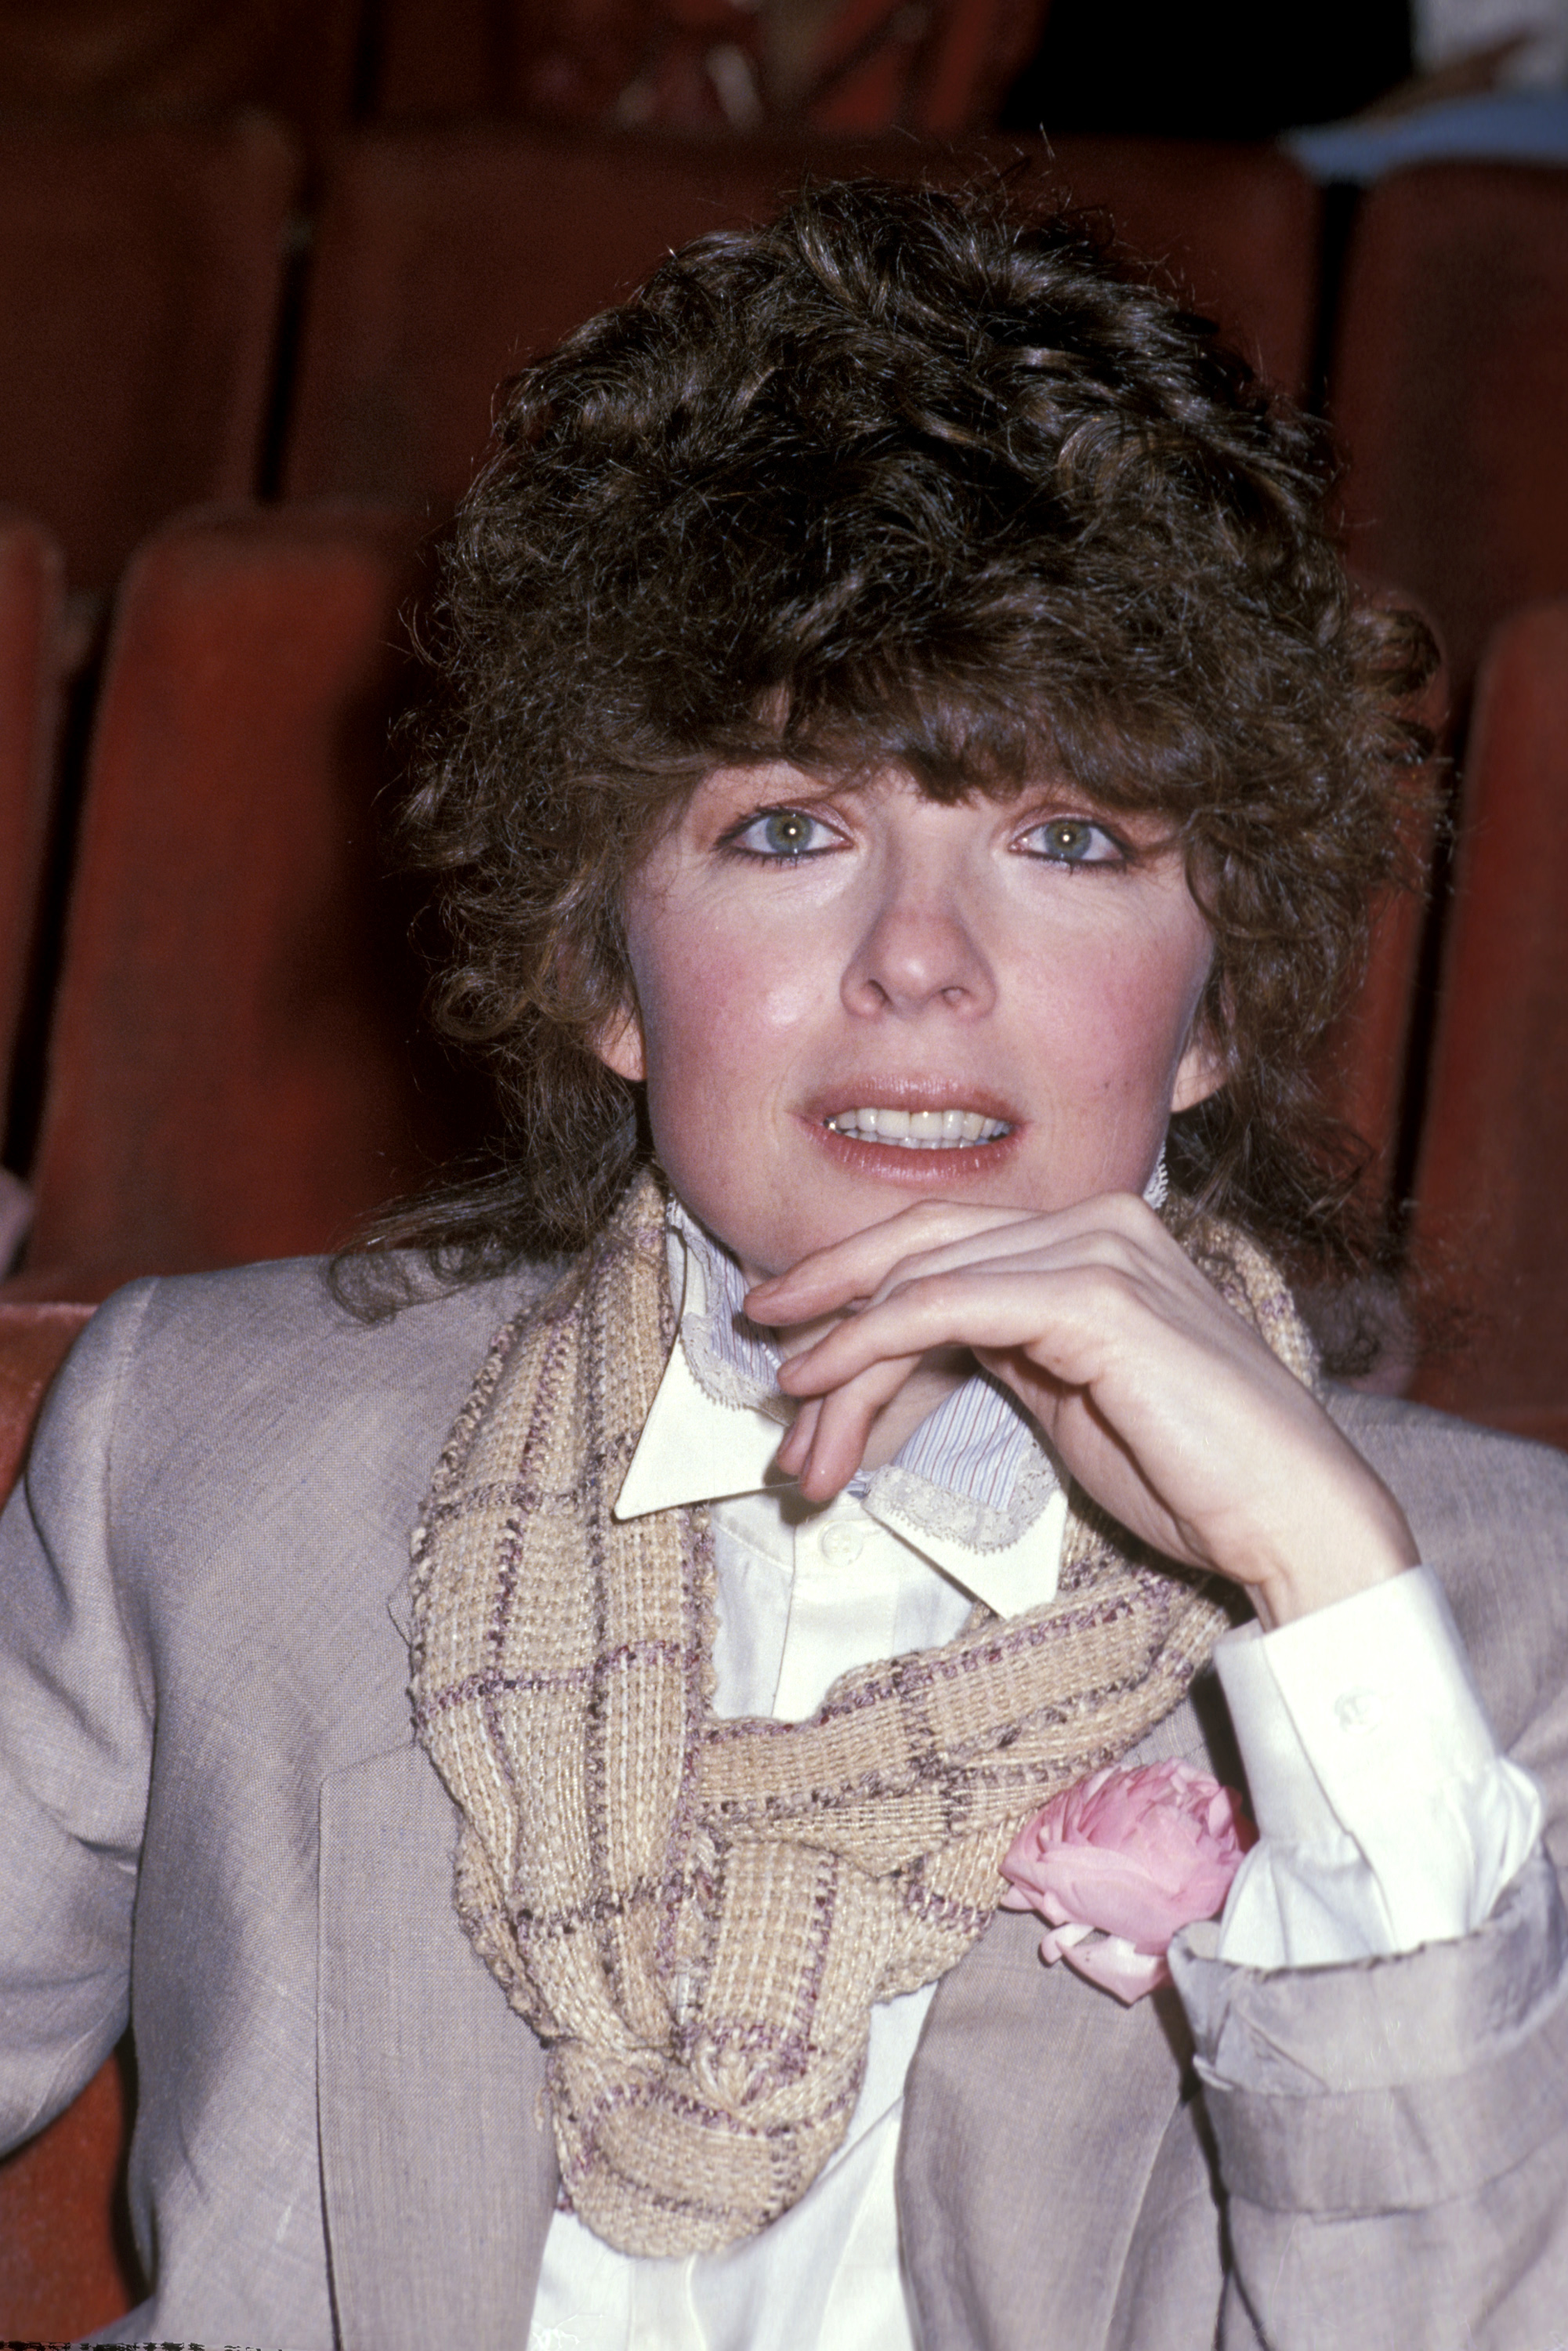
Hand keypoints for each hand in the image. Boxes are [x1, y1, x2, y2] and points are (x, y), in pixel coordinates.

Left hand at [746, 1195, 1417, 1628]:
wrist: (1293, 1514)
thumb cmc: (1190, 1472)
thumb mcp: (1067, 1395)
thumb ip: (998, 1349)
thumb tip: (900, 1352)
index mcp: (1093, 1236)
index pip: (948, 1245)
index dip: (858, 1287)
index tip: (792, 1341)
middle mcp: (1097, 1221)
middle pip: (923, 1242)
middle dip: (829, 1293)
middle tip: (757, 1340)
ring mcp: (1099, 1250)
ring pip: (923, 1279)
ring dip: (840, 1351)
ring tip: (789, 1417)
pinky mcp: (1096, 1297)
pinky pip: (948, 1306)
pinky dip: (870, 1340)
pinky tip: (822, 1381)